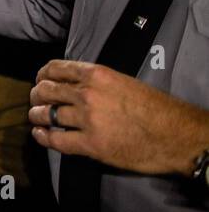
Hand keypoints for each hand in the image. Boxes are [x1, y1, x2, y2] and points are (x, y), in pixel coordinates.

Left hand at [29, 60, 208, 175]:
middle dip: (37, 94)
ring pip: (47, 113)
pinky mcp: (91, 144)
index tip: (41, 79)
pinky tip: (40, 135)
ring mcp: (87, 119)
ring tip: (36, 117)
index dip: (43, 74)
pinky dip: (43, 137)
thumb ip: (99, 82)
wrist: (176, 135)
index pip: (57, 68)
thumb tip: (77, 86)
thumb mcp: (125, 82)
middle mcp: (87, 93)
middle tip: (36, 100)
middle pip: (47, 90)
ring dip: (37, 115)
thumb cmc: (157, 109)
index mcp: (97, 74)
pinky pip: (57, 139)